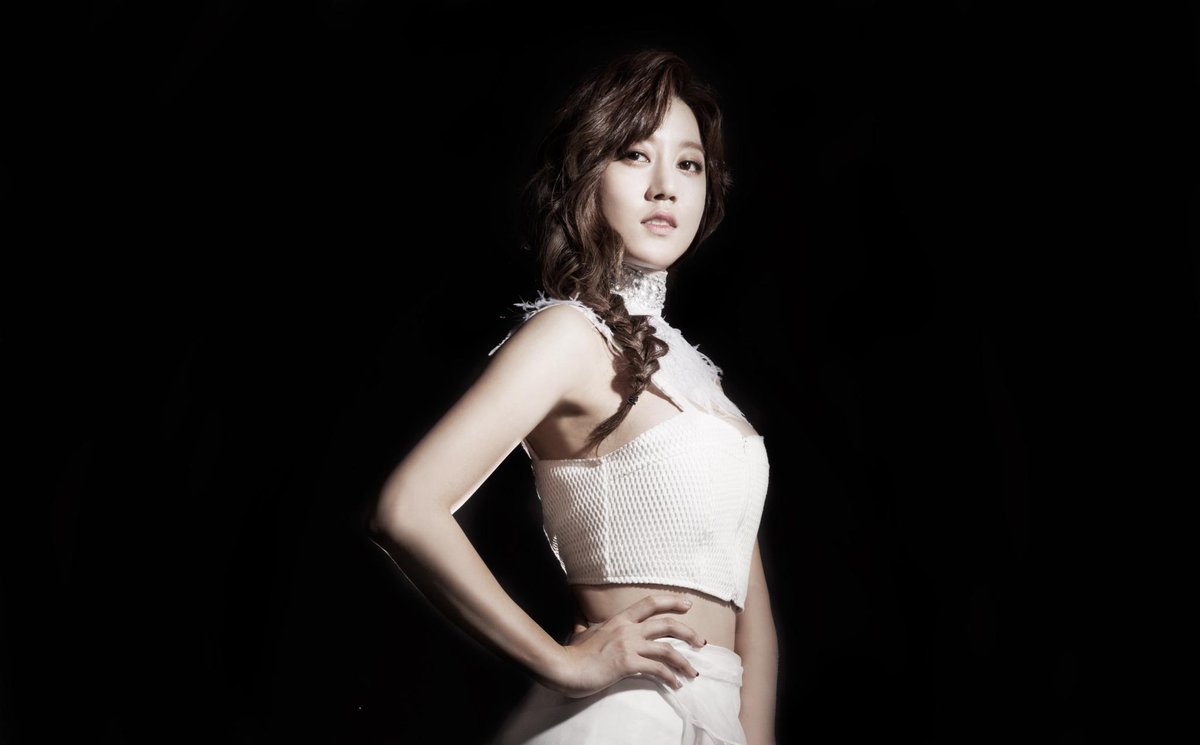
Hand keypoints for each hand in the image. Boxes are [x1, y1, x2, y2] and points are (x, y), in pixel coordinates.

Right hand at [547, 594, 706, 698]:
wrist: (564, 667)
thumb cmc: (572, 653)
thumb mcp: (582, 633)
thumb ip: (586, 627)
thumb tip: (580, 626)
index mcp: (619, 619)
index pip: (650, 603)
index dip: (671, 601)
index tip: (688, 604)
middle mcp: (627, 628)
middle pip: (666, 624)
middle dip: (688, 632)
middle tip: (701, 642)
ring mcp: (628, 645)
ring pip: (667, 649)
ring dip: (684, 662)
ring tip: (693, 673)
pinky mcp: (627, 664)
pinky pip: (657, 669)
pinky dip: (670, 678)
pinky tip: (675, 685)